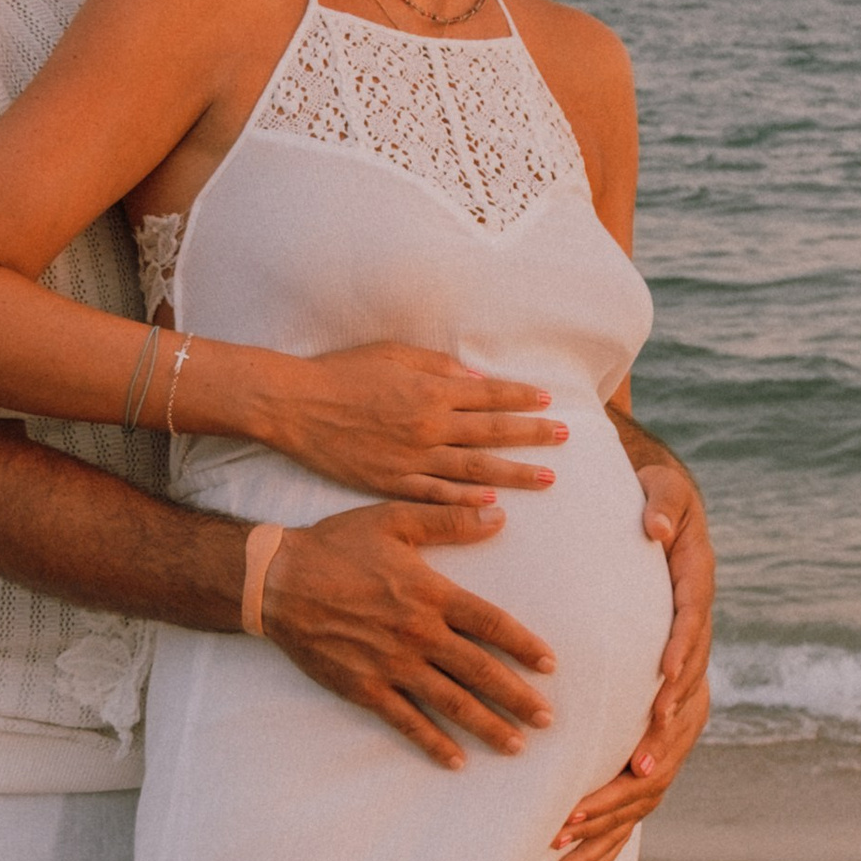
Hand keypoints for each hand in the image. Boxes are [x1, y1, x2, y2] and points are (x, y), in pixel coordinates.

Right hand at [253, 344, 566, 502]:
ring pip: (475, 469)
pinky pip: (437, 495)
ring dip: (514, 473)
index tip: (548, 402)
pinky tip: (493, 506)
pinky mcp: (391, 482)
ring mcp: (412, 458)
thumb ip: (437, 368)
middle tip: (565, 438)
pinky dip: (466, 501)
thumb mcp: (393, 355)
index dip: (521, 397)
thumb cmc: (341, 373)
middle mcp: (428, 425)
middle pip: (492, 432)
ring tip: (546, 477)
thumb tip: (476, 381)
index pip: (489, 395)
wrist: (296, 405)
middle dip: (532, 434)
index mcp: (430, 390)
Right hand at [259, 502, 557, 765]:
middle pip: (481, 671)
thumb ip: (448, 521)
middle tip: (546, 719)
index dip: (524, 646)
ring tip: (516, 745)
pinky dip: (433, 742)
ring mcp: (392, 665)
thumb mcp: (394, 520)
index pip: (491, 624)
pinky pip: (406, 721)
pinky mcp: (365, 687)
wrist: (277, 581)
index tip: (550, 665)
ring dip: (488, 726)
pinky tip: (456, 760)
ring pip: (451, 702)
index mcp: (430, 594)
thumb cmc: (336, 545)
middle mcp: (418, 634)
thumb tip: (499, 515)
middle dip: (517, 698)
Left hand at [551, 447, 714, 860]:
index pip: (687, 660)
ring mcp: (677, 697)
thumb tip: (655, 524)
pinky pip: (643, 781)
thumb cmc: (658, 502)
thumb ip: (659, 506)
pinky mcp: (657, 719)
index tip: (650, 732)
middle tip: (599, 801)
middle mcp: (691, 664)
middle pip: (675, 731)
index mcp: (693, 613)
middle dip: (638, 774)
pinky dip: (615, 824)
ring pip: (659, 769)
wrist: (667, 514)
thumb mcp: (662, 492)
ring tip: (568, 848)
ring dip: (618, 813)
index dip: (672, 696)